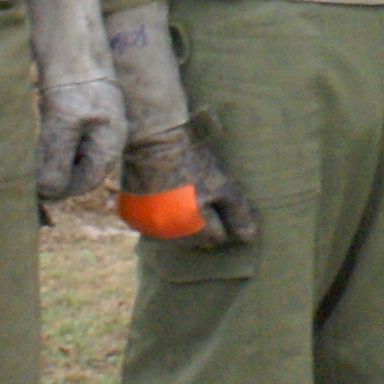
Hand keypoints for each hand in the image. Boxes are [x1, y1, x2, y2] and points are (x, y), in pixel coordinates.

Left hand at [37, 70, 124, 201]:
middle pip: (79, 169)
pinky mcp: (75, 110)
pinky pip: (62, 137)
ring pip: (68, 153)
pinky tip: (32, 140)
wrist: (70, 36)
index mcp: (110, 142)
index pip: (88, 181)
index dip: (62, 189)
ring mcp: (91, 122)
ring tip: (28, 157)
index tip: (36, 188)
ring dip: (48, 159)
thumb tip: (49, 192)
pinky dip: (46, 143)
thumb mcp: (63, 122)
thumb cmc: (74, 79)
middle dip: (54, 173)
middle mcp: (104, 136)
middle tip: (28, 173)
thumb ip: (57, 159)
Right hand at [117, 130, 258, 248]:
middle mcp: (168, 231)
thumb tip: (248, 238)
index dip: (223, 223)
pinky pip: (155, 230)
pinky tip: (166, 203)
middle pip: (196, 242)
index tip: (220, 206)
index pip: (217, 238)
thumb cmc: (193, 161)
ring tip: (186, 202)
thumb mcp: (222, 184)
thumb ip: (237, 213)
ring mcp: (149, 226)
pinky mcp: (135, 219)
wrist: (155, 141)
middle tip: (204, 203)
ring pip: (176, 238)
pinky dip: (162, 221)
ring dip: (183, 227)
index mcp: (191, 224)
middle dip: (204, 228)